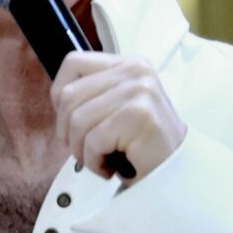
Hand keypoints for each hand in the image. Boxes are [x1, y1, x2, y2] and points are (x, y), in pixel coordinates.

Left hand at [51, 50, 184, 179]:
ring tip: (101, 158)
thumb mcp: (115, 106)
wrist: (174, 170)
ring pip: (77, 120)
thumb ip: (92, 93)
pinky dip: (94, 161)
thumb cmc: (139, 143)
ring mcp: (139, 91)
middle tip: (85, 148)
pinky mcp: (139, 116)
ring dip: (81, 150)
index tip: (70, 119)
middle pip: (69, 95)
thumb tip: (58, 96)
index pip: (73, 62)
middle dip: (67, 130)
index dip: (59, 95)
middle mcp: (135, 71)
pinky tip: (111, 167)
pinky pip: (93, 140)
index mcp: (128, 64)